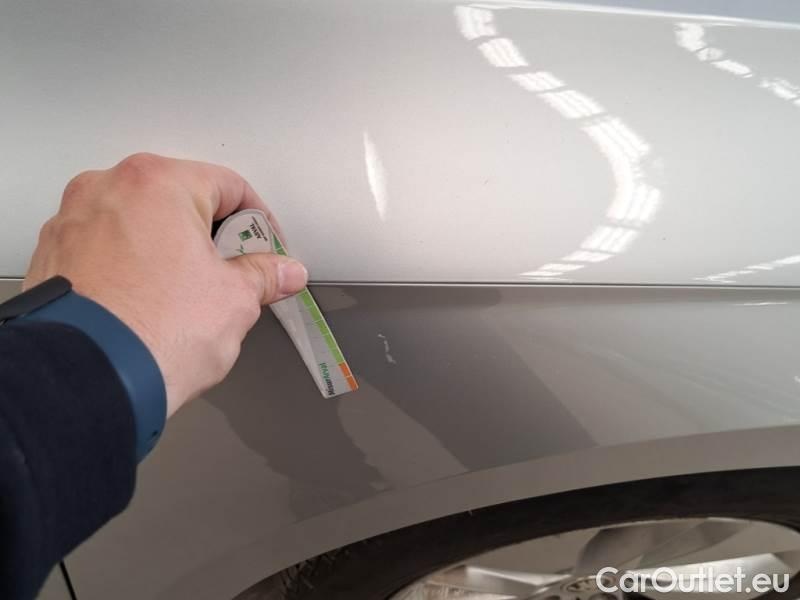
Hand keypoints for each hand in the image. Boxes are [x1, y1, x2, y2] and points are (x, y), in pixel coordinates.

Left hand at [24, 153, 307, 416]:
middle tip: (232, 275)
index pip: (230, 187)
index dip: (260, 224)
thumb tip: (282, 272)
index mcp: (157, 183)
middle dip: (212, 237)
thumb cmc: (153, 334)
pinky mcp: (51, 258)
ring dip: (169, 251)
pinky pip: (106, 250)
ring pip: (140, 225)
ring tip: (187, 296)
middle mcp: (107, 189)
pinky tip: (149, 305)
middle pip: (180, 201)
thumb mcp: (235, 301)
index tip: (267, 252)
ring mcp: (72, 222)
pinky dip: (131, 268)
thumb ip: (263, 276)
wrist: (86, 382)